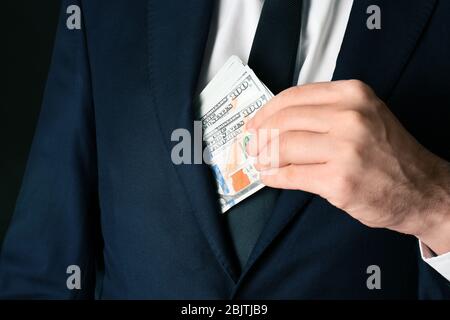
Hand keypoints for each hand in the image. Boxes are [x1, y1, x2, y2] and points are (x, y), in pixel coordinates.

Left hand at [246, 80, 449, 254]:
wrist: (422, 188)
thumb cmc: (389, 153)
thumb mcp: (363, 115)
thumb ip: (323, 112)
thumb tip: (275, 121)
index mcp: (352, 94)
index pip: (293, 97)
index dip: (266, 112)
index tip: (255, 122)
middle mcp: (349, 117)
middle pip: (283, 121)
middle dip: (259, 135)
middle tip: (251, 145)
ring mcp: (344, 149)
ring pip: (283, 147)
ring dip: (264, 157)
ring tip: (260, 162)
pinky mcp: (338, 180)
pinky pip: (291, 175)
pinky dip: (273, 176)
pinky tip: (270, 177)